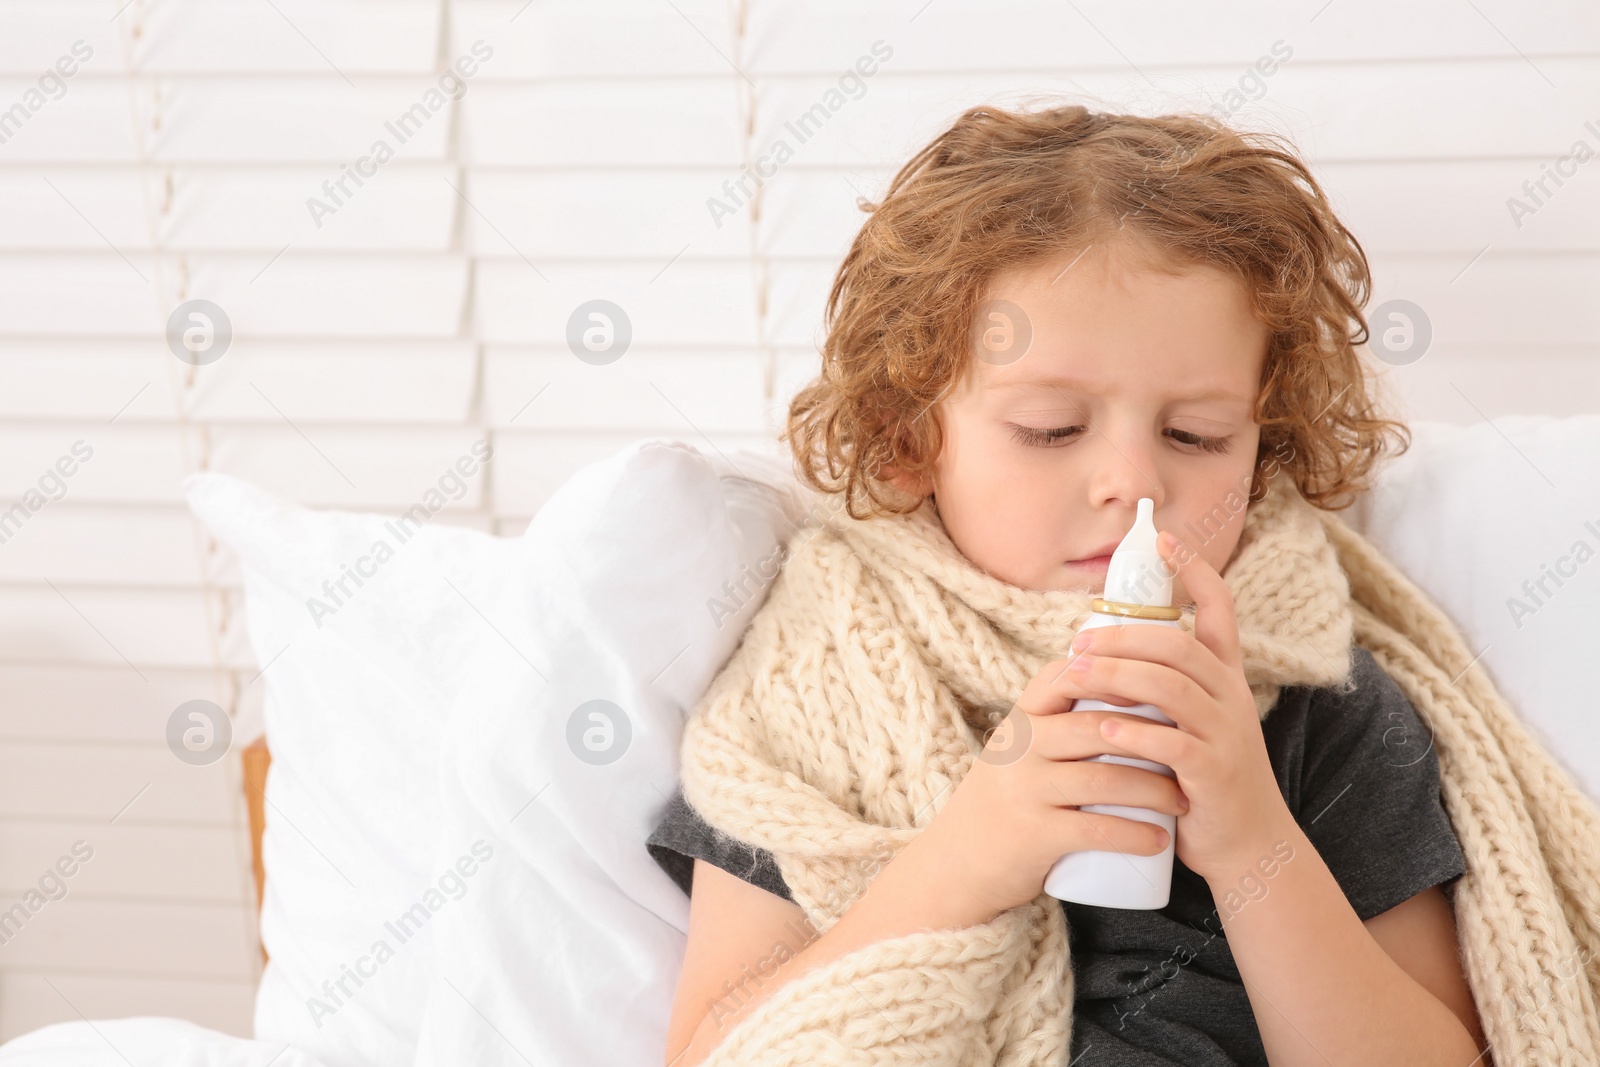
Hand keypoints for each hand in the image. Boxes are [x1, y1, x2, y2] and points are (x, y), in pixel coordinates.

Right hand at [914, 661, 1189, 925]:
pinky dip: (1135, 834)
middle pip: (1097, 727)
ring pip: (1105, 779)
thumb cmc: (1003, 802)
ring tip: (1181, 799)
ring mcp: (1026, 790)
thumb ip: (1055, 723)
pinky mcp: (1035, 835)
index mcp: (1021, 720)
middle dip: (1152, 738)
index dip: (1117, 676)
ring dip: (1154, 790)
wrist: (958, 864)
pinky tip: (1160, 840)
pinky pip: (1096, 829)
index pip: (1066, 677)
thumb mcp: (1017, 752)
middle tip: (1189, 751)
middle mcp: (1020, 748)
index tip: (1160, 686)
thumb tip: (1122, 690)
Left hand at [1056, 529, 1294, 884]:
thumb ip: (1162, 688)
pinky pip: (1173, 743)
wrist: (1248, 845)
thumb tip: (1105, 650)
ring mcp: (1225, 734)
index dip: (1194, 571)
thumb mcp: (1193, 722)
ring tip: (1075, 672)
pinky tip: (1102, 727)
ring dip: (1116, 675)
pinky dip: (1134, 733)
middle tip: (1078, 640)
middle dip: (1124, 634)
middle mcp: (1230, 697)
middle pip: (1177, 645)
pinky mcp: (1213, 773)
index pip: (1220, 611)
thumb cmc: (1203, 778)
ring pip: (1170, 687)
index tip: (1162, 539)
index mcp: (1225, 678)